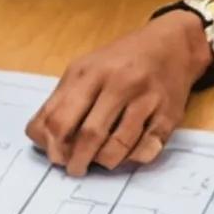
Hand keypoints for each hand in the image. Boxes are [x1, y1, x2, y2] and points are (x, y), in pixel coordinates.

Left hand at [26, 10, 209, 176]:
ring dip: (104, 162)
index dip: (53, 146)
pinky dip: (132, 159)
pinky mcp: (168, 114)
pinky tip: (126, 156)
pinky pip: (147, 149)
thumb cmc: (120, 61)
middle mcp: (118, 83)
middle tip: (75, 170)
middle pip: (89, 135)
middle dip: (77, 161)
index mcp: (89, 73)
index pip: (59, 118)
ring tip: (99, 163)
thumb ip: (62, 100)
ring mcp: (145, 99)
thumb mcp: (85, 69)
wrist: (171, 44)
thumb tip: (42, 139)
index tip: (55, 157)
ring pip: (118, 146)